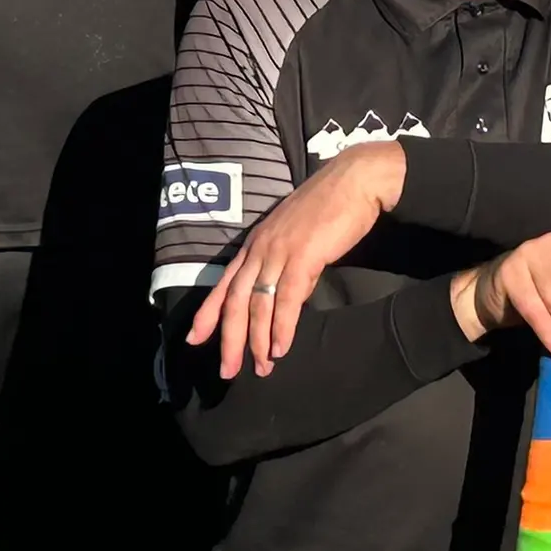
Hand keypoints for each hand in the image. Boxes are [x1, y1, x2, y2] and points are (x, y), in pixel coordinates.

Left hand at [188, 139, 409, 376]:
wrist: (355, 180)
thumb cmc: (330, 206)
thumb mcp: (297, 236)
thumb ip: (287, 263)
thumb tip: (288, 296)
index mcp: (256, 242)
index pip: (224, 283)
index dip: (208, 313)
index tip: (195, 338)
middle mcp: (260, 248)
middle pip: (235, 300)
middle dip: (229, 339)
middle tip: (227, 370)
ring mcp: (279, 252)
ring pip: (257, 304)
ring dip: (257, 341)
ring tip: (261, 368)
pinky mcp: (303, 257)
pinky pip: (286, 300)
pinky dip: (282, 328)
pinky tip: (280, 349)